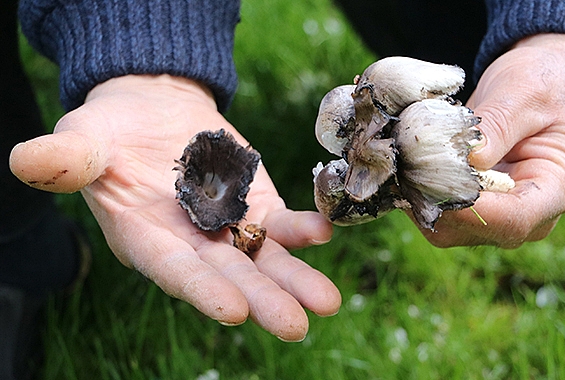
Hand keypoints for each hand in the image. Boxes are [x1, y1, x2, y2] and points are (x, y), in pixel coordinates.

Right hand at [9, 74, 340, 340]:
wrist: (153, 112)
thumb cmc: (110, 134)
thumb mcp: (84, 141)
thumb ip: (67, 157)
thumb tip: (28, 161)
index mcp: (146, 240)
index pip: (174, 271)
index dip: (201, 291)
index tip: (232, 312)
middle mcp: (191, 245)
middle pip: (229, 277)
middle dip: (261, 301)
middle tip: (296, 326)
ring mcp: (228, 228)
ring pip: (263, 260)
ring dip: (294, 280)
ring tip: (327, 303)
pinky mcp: (255, 205)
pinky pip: (281, 223)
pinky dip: (302, 229)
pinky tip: (325, 231)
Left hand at [420, 33, 564, 247]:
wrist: (545, 80)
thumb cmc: (544, 84)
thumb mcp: (525, 94)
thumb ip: (498, 126)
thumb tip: (469, 159)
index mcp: (558, 189)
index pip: (513, 220)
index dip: (471, 211)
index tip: (435, 183)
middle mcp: (531, 214)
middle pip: (476, 230)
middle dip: (437, 201)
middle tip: (406, 163)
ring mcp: (500, 213)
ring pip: (449, 226)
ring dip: (422, 197)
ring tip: (404, 159)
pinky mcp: (475, 206)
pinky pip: (440, 212)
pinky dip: (419, 191)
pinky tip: (408, 162)